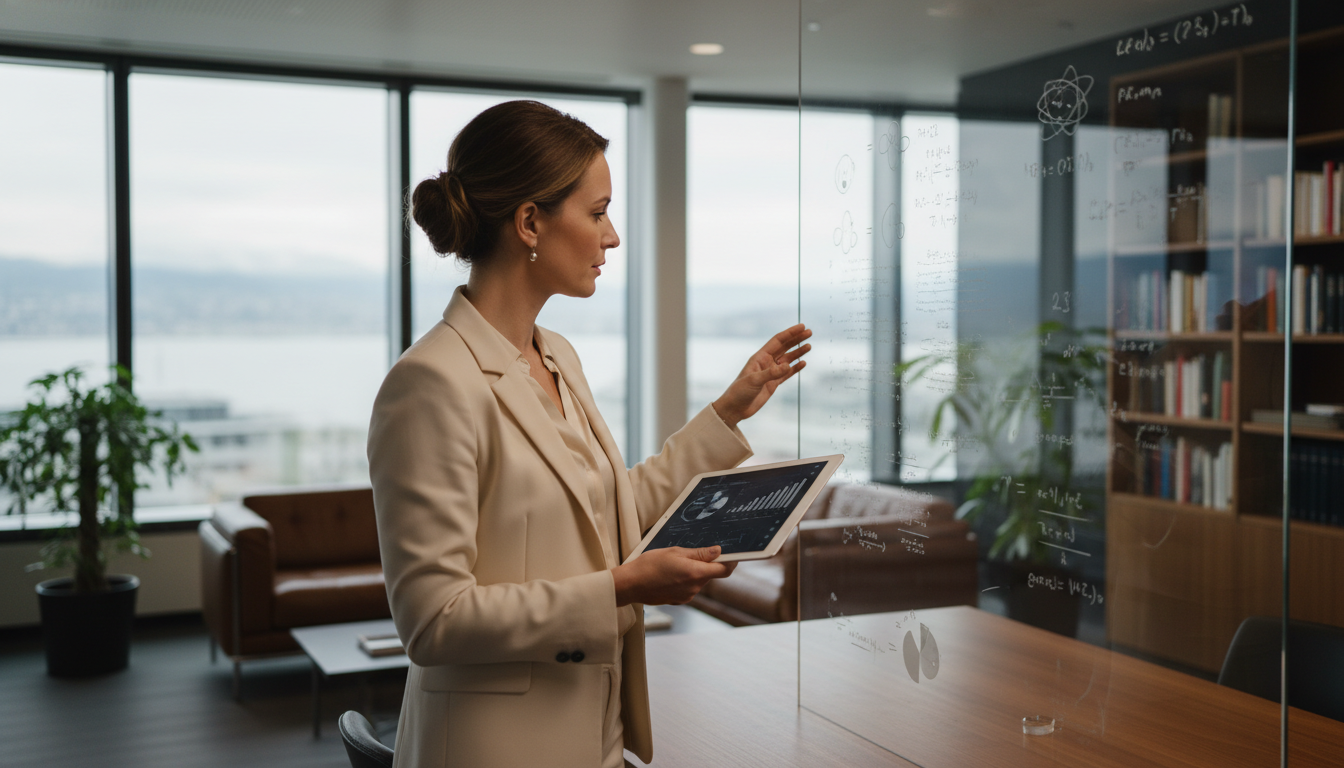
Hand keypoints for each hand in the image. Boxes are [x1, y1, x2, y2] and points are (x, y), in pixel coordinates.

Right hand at [611, 546, 737, 606]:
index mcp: (696, 573)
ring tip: (675, 562)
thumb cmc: (650, 565)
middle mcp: (695, 588)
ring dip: (694, 571)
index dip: (730, 562)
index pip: (723, 570)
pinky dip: (685, 579)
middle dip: (707, 564)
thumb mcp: (675, 552)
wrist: (631, 584)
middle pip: (710, 574)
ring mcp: (687, 596)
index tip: (732, 554)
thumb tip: (717, 551)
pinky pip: (689, 587)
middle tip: (694, 552)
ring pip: (699, 580)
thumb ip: (699, 553)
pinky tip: (670, 573)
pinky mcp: (679, 600)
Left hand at [712, 324, 811, 427]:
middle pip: (784, 347)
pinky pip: (787, 373)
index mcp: (760, 357)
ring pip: (787, 359)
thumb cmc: (739, 392)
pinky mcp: (773, 383)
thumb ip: (771, 373)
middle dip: (796, 339)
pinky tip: (803, 363)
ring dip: (798, 352)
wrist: (735, 408)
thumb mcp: (754, 381)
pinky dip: (795, 368)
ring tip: (809, 346)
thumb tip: (788, 365)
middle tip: (809, 332)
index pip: (778, 341)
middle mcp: (766, 362)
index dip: (790, 333)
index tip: (802, 326)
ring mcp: (771, 373)